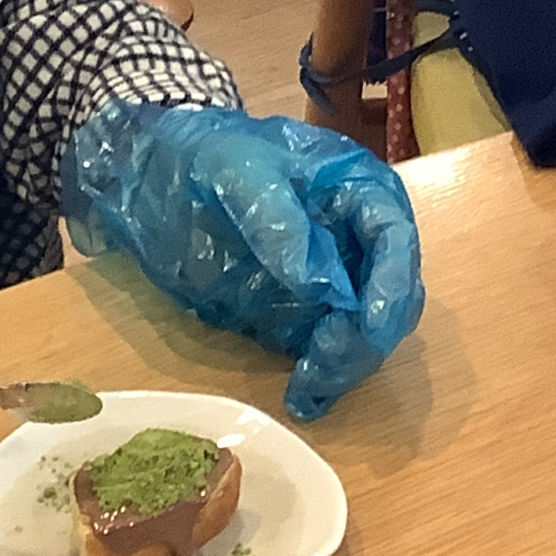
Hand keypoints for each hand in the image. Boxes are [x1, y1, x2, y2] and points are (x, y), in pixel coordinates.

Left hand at [61, 103, 424, 419]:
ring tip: (306, 389)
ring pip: (366, 331)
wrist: (161, 172)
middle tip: (322, 366)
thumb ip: (278, 223)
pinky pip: (332, 348)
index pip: (395, 238)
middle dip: (365, 337)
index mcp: (357, 189)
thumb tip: (320, 286)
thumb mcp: (238, 173)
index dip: (392, 285)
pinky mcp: (307, 310)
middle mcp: (359, 237)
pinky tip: (305, 399)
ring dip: (345, 364)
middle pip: (391, 295)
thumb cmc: (207, 156)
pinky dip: (326, 376)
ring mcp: (336, 277)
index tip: (371, 327)